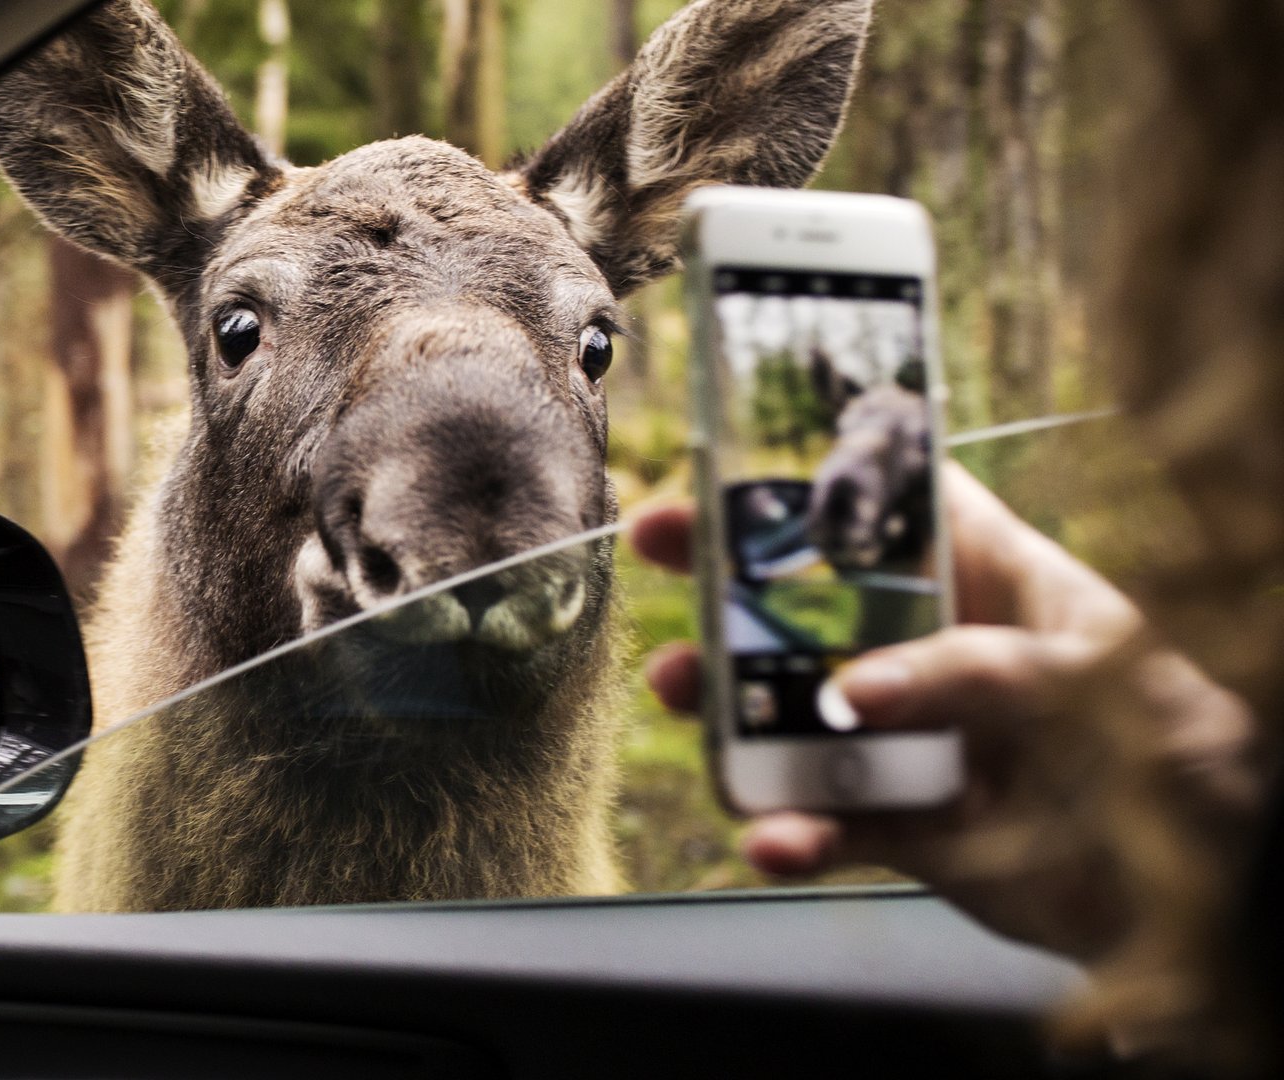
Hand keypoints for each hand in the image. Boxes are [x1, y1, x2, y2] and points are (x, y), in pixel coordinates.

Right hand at [633, 463, 1259, 959]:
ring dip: (730, 706)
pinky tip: (774, 835)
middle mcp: (940, 650)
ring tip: (689, 701)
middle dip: (731, 577)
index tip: (730, 458)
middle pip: (814, 599)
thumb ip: (979, 671)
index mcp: (994, 579)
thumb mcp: (1098, 675)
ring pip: (795, 711)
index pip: (894, 503)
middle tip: (663, 556)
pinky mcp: (911, 825)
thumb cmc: (1189, 745)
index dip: (812, 472)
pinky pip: (830, 824)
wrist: (1224, 895)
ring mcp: (917, 738)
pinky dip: (790, 833)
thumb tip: (856, 692)